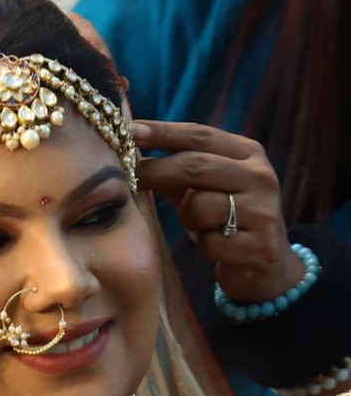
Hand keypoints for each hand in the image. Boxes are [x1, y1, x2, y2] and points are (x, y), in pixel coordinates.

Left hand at [134, 119, 304, 304]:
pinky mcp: (258, 247)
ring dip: (187, 218)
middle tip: (127, 176)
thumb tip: (130, 151)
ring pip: (199, 206)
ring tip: (200, 225)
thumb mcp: (205, 190)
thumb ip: (176, 172)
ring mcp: (262, 212)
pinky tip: (218, 247)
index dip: (162, 132)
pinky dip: (203, 245)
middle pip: (196, 166)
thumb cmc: (226, 221)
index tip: (128, 130)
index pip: (199, 135)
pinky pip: (209, 242)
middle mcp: (260, 177)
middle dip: (157, 170)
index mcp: (249, 154)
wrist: (267, 265)